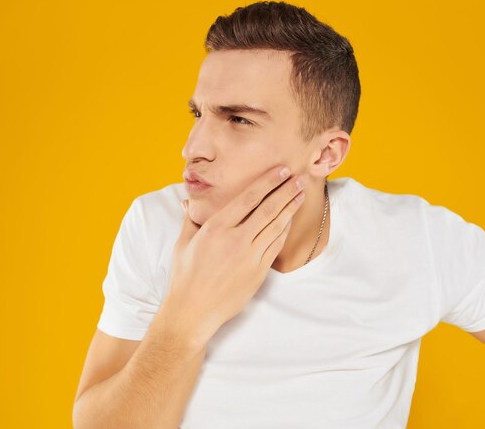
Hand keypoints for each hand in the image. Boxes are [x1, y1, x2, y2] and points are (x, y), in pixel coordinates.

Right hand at [162, 165, 305, 344]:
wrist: (193, 312)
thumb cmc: (185, 277)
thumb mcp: (183, 243)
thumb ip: (191, 219)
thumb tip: (188, 200)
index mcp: (216, 228)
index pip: (248, 198)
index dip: (267, 182)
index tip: (281, 171)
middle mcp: (235, 240)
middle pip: (268, 209)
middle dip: (286, 191)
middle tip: (300, 178)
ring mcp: (249, 257)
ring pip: (276, 227)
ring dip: (291, 208)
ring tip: (301, 194)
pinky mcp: (258, 272)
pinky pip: (276, 246)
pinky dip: (285, 231)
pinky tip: (290, 220)